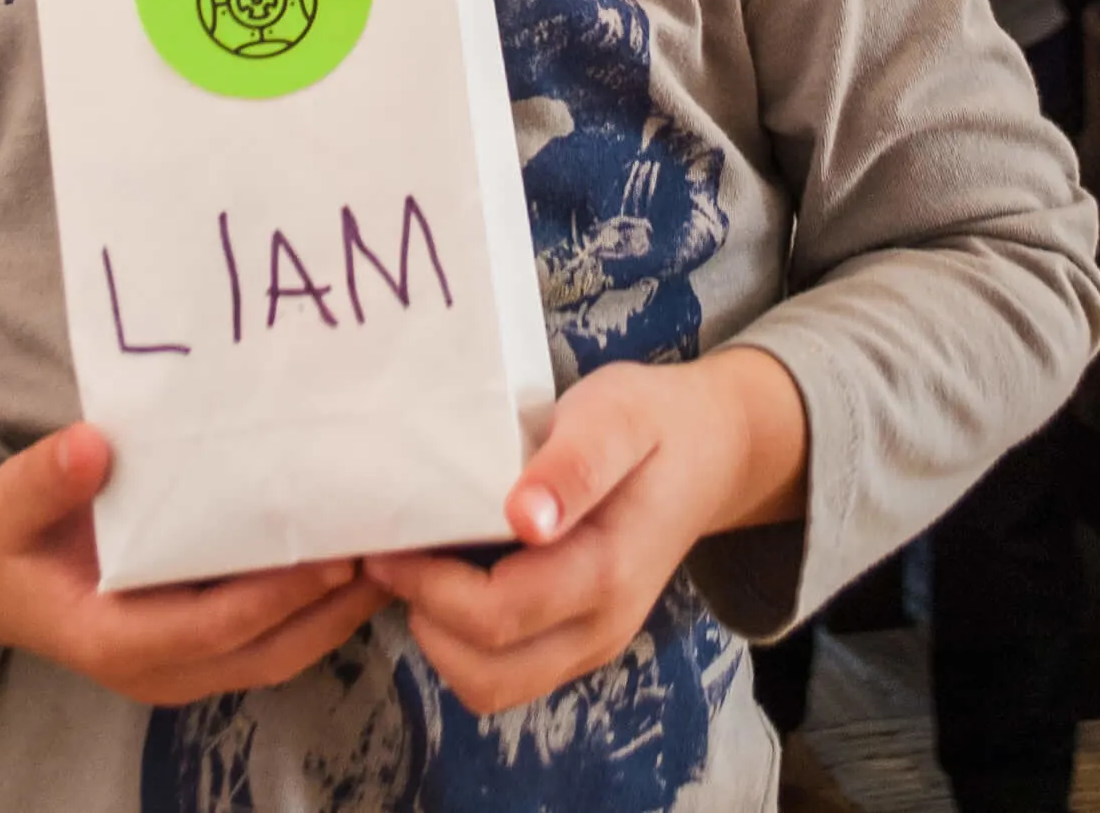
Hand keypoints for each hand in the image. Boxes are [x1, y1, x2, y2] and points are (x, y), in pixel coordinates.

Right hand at [0, 425, 387, 707]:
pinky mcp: (198, 641)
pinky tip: (355, 553)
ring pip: (280, 650)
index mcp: (114, 639)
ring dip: (338, 610)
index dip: (277, 597)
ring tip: (398, 549)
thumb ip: (43, 481)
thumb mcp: (4, 508)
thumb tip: (90, 446)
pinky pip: (270, 634)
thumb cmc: (2, 539)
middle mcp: (158, 667)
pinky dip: (317, 603)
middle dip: (334, 608)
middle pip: (266, 650)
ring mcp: (182, 662)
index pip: (214, 628)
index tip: (335, 556)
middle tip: (396, 548)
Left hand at [365, 349, 805, 716]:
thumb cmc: (652, 421)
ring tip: (415, 566)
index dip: (428, 586)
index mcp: (608, 571)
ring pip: (491, 684)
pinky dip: (462, 642)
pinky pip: (506, 671)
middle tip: (391, 553)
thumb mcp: (616, 415)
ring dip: (440, 638)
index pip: (497, 615)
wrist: (710, 450)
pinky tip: (449, 578)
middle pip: (485, 671)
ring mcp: (593, 642)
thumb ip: (575, 465)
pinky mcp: (580, 641)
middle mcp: (602, 626)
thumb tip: (526, 518)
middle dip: (424, 619)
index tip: (389, 538)